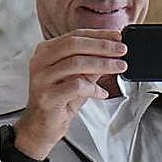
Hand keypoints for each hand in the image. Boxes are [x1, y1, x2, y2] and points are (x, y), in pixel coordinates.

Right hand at [13, 30, 127, 158]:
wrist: (40, 126)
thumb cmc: (57, 101)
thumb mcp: (77, 78)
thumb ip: (91, 64)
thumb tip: (113, 52)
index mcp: (46, 51)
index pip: (75, 36)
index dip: (98, 35)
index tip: (117, 37)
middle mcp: (41, 61)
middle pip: (75, 45)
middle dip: (102, 46)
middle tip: (122, 50)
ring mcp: (42, 78)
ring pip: (76, 63)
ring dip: (103, 64)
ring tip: (119, 67)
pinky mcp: (48, 96)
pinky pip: (76, 86)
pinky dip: (93, 88)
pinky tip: (102, 92)